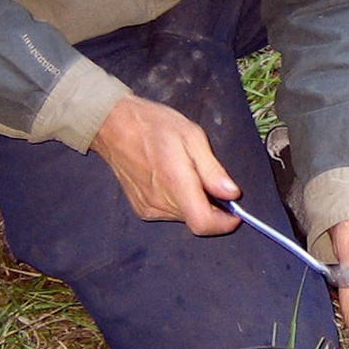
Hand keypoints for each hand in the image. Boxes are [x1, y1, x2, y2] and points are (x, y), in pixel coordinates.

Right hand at [91, 95, 241, 234]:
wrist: (114, 126)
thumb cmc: (153, 125)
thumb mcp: (192, 136)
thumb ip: (212, 169)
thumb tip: (231, 193)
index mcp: (175, 182)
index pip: (203, 222)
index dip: (224, 223)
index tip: (235, 213)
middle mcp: (160, 201)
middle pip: (197, 219)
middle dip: (212, 206)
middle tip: (208, 178)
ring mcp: (149, 208)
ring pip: (185, 217)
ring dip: (195, 202)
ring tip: (187, 172)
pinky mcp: (142, 209)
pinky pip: (170, 213)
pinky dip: (180, 201)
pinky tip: (173, 178)